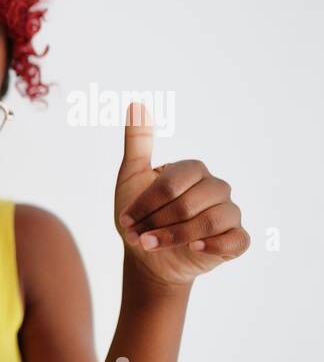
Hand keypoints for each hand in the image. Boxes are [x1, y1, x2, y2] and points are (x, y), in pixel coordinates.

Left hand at [114, 102, 249, 288]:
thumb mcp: (131, 178)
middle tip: (137, 235)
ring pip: (210, 222)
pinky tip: (195, 248)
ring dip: (175, 237)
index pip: (171, 184)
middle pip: (189, 204)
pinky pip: (236, 239)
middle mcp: (216, 187)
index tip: (125, 219)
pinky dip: (215, 245)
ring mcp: (229, 212)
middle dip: (157, 223)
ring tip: (150, 245)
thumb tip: (136, 104)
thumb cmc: (140, 215)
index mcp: (192, 170)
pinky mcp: (236, 238)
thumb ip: (137, 143)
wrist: (147, 256)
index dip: (145, 204)